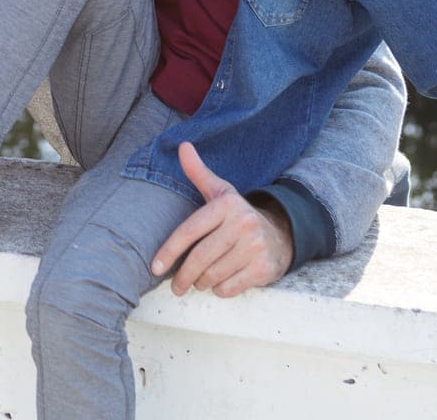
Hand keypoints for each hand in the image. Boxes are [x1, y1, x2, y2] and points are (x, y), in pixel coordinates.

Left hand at [151, 141, 293, 297]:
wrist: (281, 234)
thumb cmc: (238, 215)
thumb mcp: (220, 191)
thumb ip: (198, 172)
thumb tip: (183, 146)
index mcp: (226, 204)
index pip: (189, 231)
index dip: (169, 252)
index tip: (155, 268)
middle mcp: (243, 223)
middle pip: (199, 258)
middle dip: (183, 276)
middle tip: (176, 286)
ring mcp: (255, 247)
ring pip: (213, 276)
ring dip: (202, 282)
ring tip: (201, 280)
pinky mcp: (264, 268)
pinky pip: (229, 288)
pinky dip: (220, 289)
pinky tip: (220, 283)